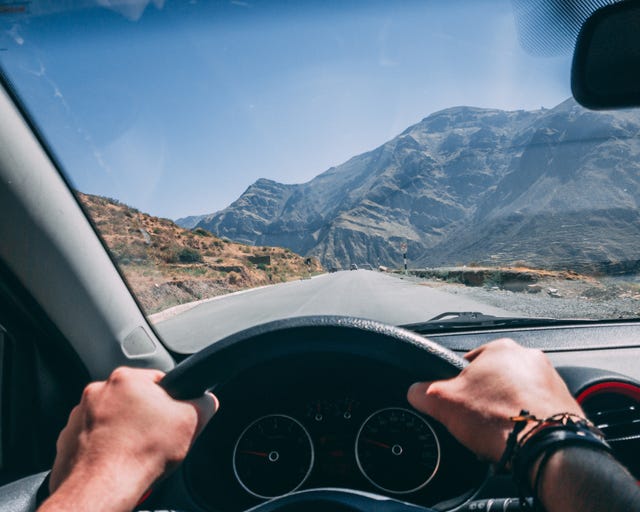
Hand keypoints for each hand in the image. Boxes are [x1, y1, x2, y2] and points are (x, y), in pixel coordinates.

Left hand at [44, 367, 217, 510]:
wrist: (102, 489)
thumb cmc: (141, 454)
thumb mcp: (191, 422)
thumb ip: (204, 403)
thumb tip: (207, 400)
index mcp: (126, 378)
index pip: (158, 381)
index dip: (171, 401)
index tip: (172, 418)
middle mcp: (97, 392)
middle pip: (134, 400)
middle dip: (146, 417)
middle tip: (156, 438)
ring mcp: (79, 416)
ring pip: (112, 419)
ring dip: (124, 432)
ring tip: (136, 452)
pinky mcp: (67, 440)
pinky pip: (94, 439)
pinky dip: (106, 449)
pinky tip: (118, 462)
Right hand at [407, 338, 581, 461]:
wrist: (547, 446)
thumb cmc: (500, 419)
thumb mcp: (444, 404)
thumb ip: (424, 392)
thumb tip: (415, 391)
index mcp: (499, 348)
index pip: (468, 364)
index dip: (459, 387)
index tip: (458, 405)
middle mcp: (528, 357)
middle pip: (494, 380)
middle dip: (485, 399)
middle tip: (478, 422)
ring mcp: (550, 379)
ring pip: (517, 395)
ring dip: (507, 410)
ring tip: (499, 434)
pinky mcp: (566, 402)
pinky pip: (538, 410)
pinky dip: (528, 422)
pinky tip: (519, 438)